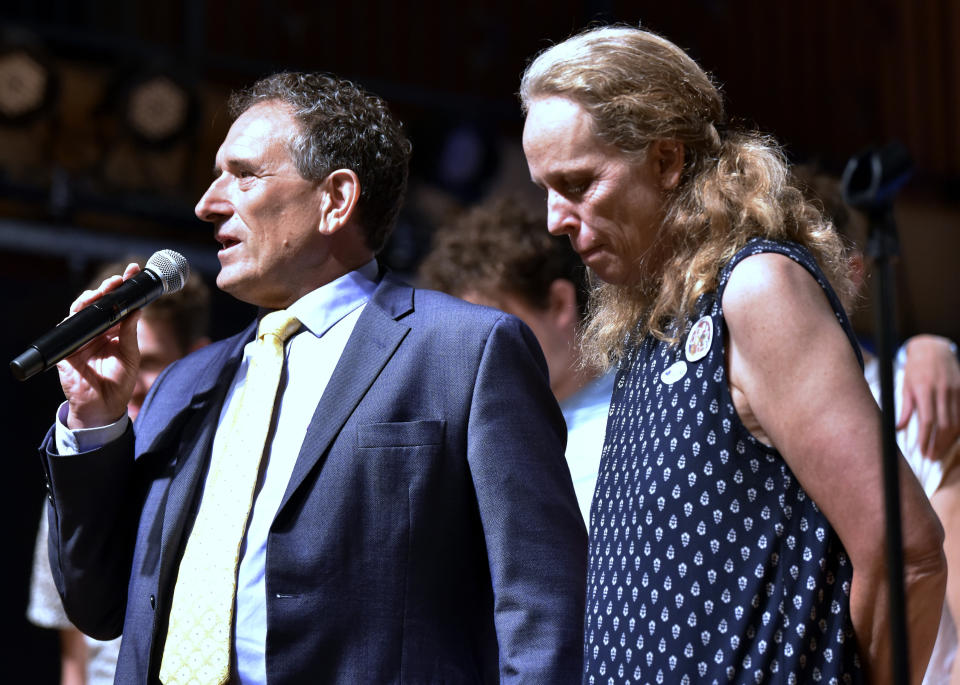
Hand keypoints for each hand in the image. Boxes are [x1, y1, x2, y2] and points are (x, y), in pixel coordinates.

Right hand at [57, 263, 141, 429]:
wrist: (104, 407)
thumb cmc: (119, 382)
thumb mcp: (130, 354)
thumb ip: (130, 332)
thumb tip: (138, 309)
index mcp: (113, 331)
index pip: (118, 304)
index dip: (124, 287)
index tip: (134, 271)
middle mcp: (97, 331)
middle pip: (99, 302)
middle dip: (108, 287)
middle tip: (118, 279)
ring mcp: (81, 338)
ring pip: (82, 310)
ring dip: (91, 296)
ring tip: (105, 289)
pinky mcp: (67, 347)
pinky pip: (69, 326)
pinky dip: (77, 316)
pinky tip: (87, 308)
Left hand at [899, 334, 959, 458]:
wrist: (934, 349)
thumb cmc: (916, 369)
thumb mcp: (906, 386)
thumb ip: (904, 409)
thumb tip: (897, 429)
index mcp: (924, 390)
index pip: (927, 421)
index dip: (926, 439)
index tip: (922, 451)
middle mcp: (942, 391)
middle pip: (944, 425)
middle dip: (938, 444)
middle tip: (930, 457)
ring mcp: (955, 390)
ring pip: (956, 422)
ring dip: (949, 440)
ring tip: (939, 451)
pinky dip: (959, 428)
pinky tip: (952, 438)